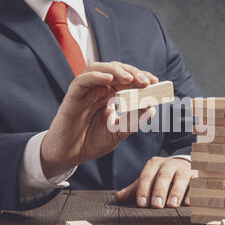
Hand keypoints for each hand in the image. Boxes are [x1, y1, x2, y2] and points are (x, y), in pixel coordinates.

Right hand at [41, 62, 158, 178]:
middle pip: (116, 70)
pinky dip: (95, 76)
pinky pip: (82, 80)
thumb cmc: (91, 142)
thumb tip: (152, 108)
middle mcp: (98, 89)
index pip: (127, 79)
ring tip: (130, 78)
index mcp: (110, 95)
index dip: (141, 77)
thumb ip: (133, 121)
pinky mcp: (73, 95)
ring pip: (99, 69)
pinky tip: (108, 79)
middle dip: (133, 72)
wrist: (69, 155)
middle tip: (146, 81)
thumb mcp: (118, 132)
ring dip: (116, 70)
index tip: (155, 81)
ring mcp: (86, 91)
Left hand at [115, 157, 196, 207]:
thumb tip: (118, 198)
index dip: (144, 189)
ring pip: (182, 178)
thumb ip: (134, 189)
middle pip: (164, 176)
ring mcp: (184, 169)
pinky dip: (194, 193)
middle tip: (156, 206)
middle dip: (160, 191)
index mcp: (155, 164)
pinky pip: (197, 183)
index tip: (142, 204)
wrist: (183, 166)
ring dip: (177, 192)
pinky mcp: (197, 176)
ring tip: (172, 205)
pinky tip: (190, 204)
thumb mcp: (148, 180)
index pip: (147, 176)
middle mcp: (170, 164)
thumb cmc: (162, 177)